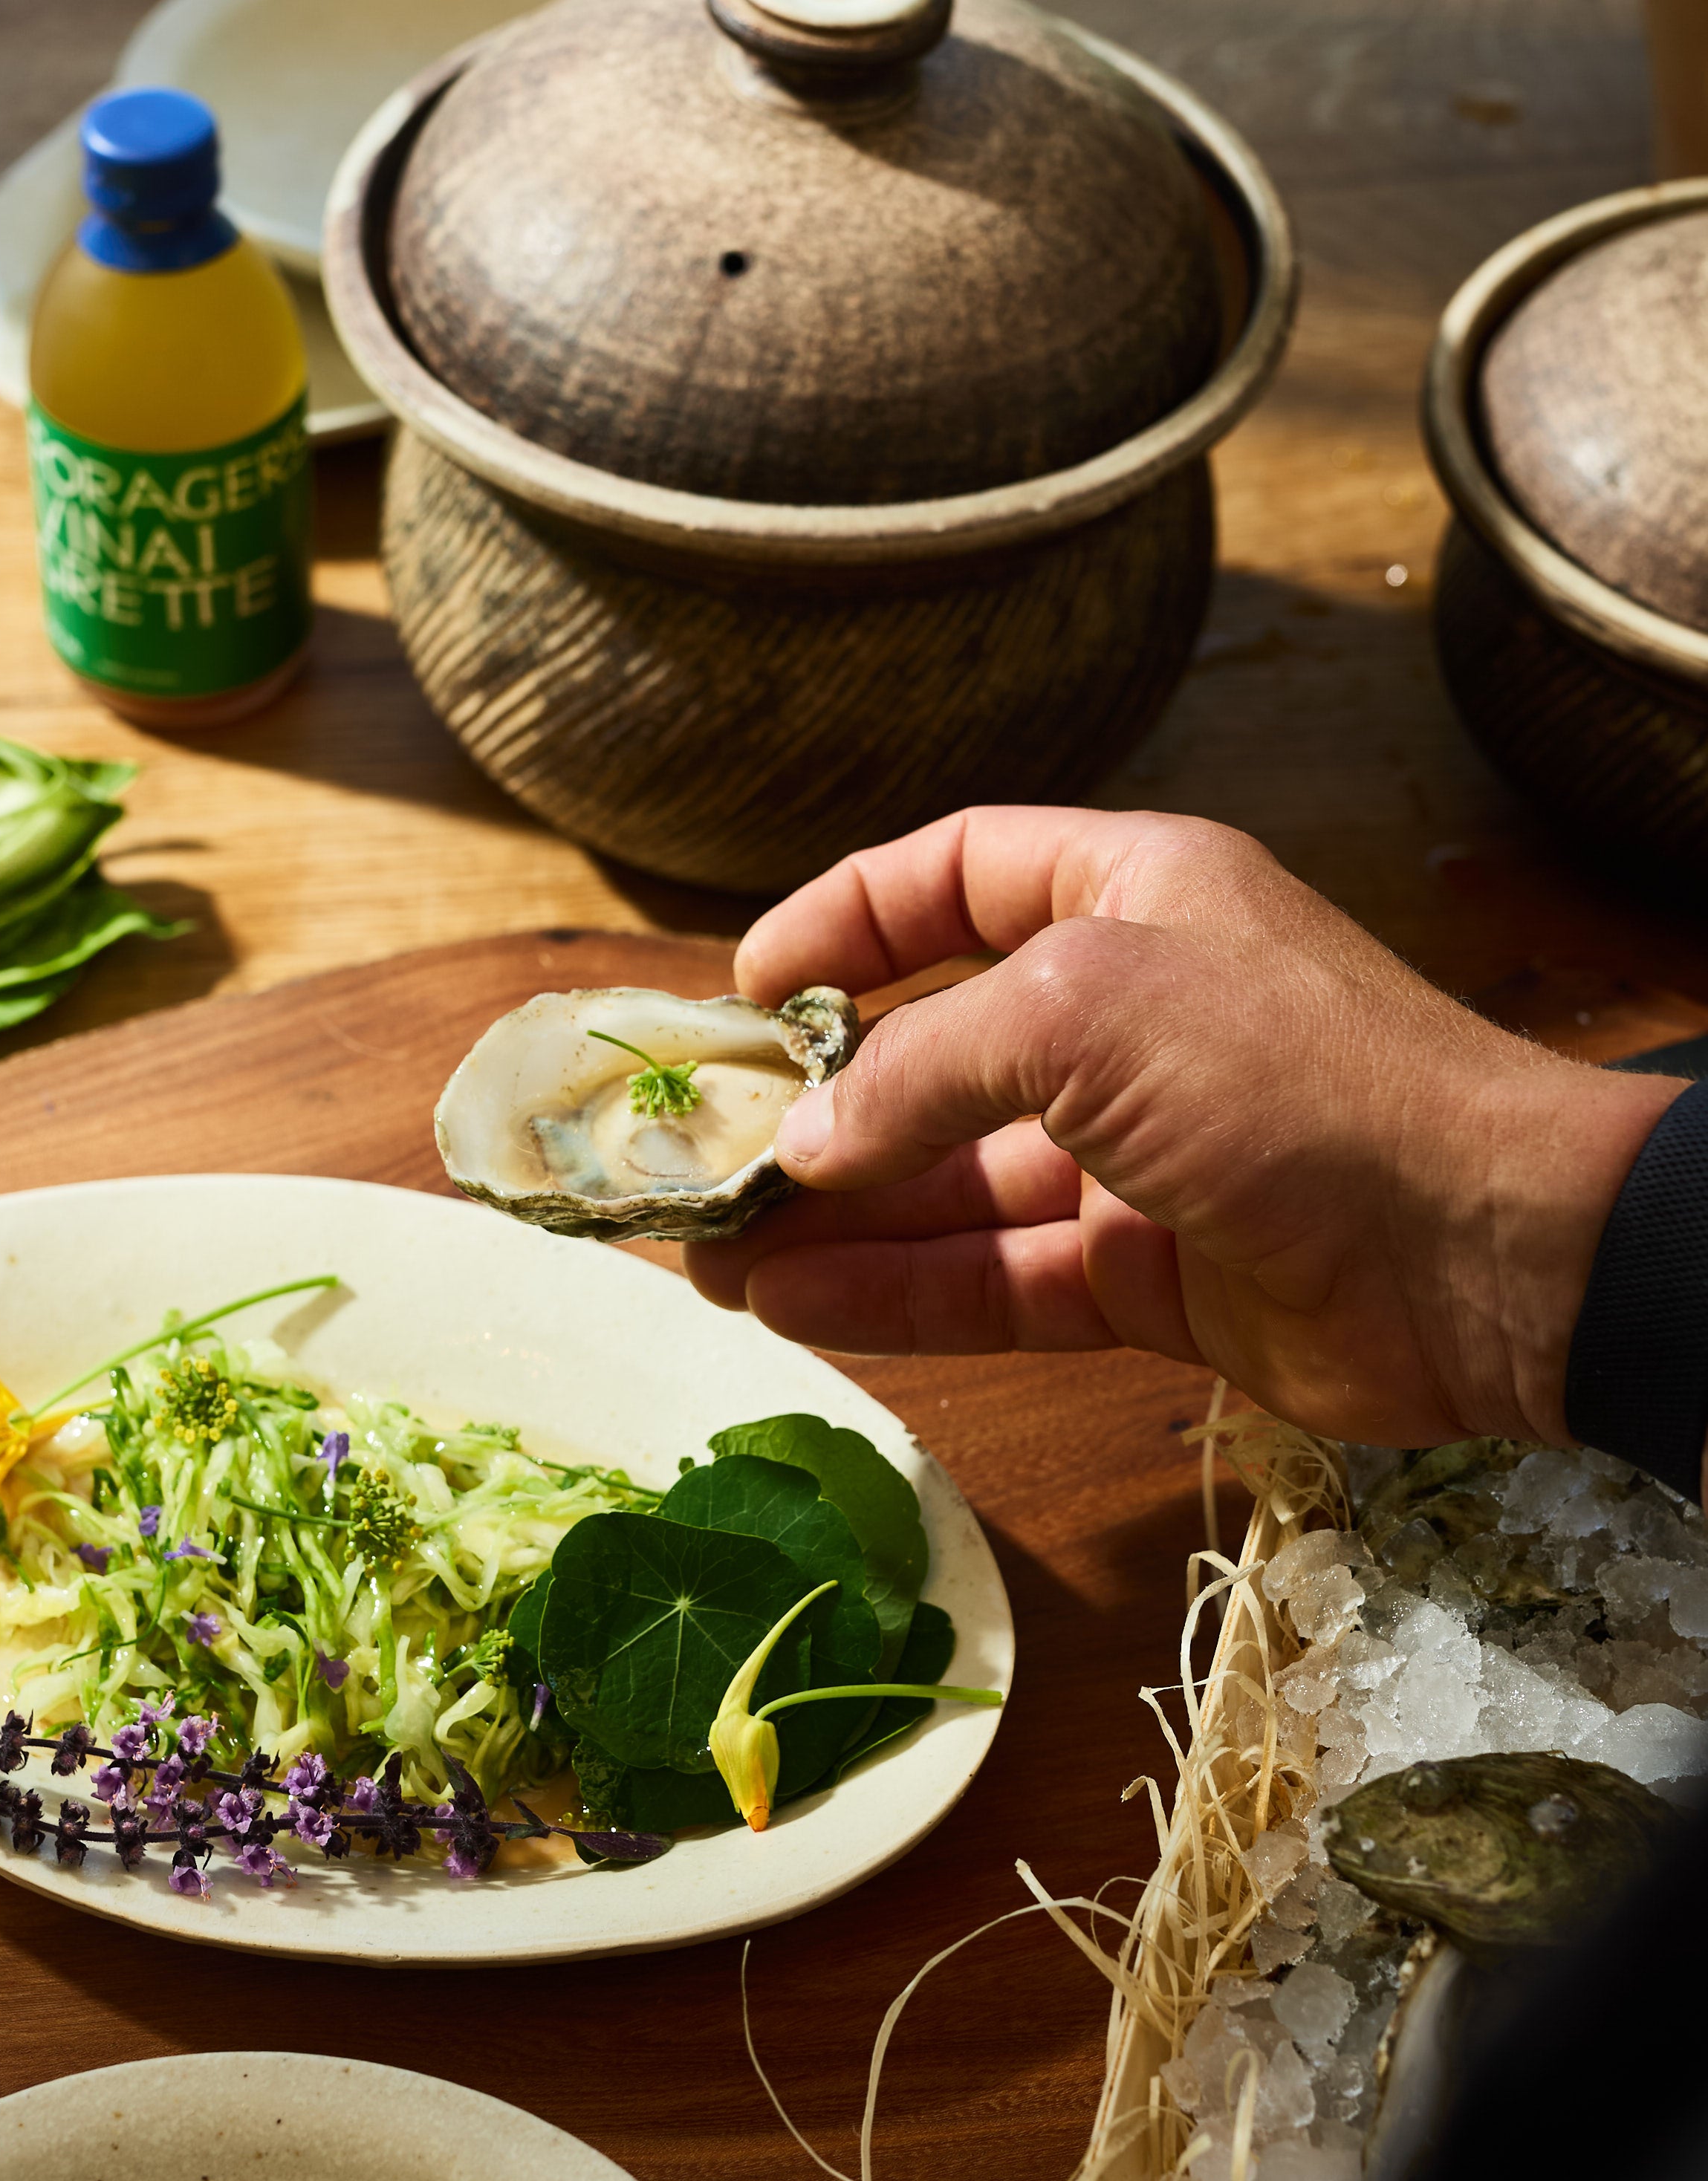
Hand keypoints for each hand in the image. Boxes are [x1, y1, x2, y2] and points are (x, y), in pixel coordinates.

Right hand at [685, 808, 1680, 1446]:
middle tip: (699, 1157)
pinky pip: (993, 1278)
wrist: (1482, 1251)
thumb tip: (811, 1143)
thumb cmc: (1296, 1076)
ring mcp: (1132, 1155)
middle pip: (930, 1048)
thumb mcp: (1087, 1012)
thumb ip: (926, 1065)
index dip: (844, 921)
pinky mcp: (1145, 1276)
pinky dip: (898, 1292)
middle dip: (815, 1104)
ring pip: (948, 1183)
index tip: (747, 992)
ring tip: (710, 1253)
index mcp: (1124, 898)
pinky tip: (794, 1303)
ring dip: (833, 1216)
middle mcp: (1122, 1018)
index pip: (954, 877)